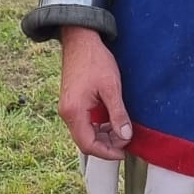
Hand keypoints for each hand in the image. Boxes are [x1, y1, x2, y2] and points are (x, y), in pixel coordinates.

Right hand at [58, 26, 132, 160]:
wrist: (80, 40)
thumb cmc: (95, 60)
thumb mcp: (111, 87)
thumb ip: (118, 114)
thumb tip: (126, 136)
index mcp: (74, 112)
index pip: (88, 144)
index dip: (107, 153)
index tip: (123, 152)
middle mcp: (67, 113)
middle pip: (85, 142)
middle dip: (107, 144)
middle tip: (126, 139)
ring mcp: (68, 109)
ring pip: (85, 133)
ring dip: (103, 135)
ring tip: (121, 129)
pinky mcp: (72, 103)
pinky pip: (84, 123)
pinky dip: (98, 126)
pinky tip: (111, 121)